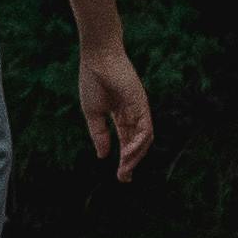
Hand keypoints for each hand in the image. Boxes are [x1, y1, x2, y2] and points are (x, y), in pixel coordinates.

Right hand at [78, 41, 153, 180]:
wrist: (98, 58)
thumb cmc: (93, 81)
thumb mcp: (92, 113)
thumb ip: (98, 133)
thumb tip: (103, 155)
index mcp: (120, 115)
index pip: (127, 141)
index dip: (125, 159)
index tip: (121, 176)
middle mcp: (133, 114)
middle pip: (137, 144)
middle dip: (131, 162)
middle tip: (124, 178)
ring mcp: (139, 110)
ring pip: (144, 140)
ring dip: (135, 156)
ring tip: (124, 168)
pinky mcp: (142, 105)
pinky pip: (145, 129)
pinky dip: (138, 143)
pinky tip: (127, 152)